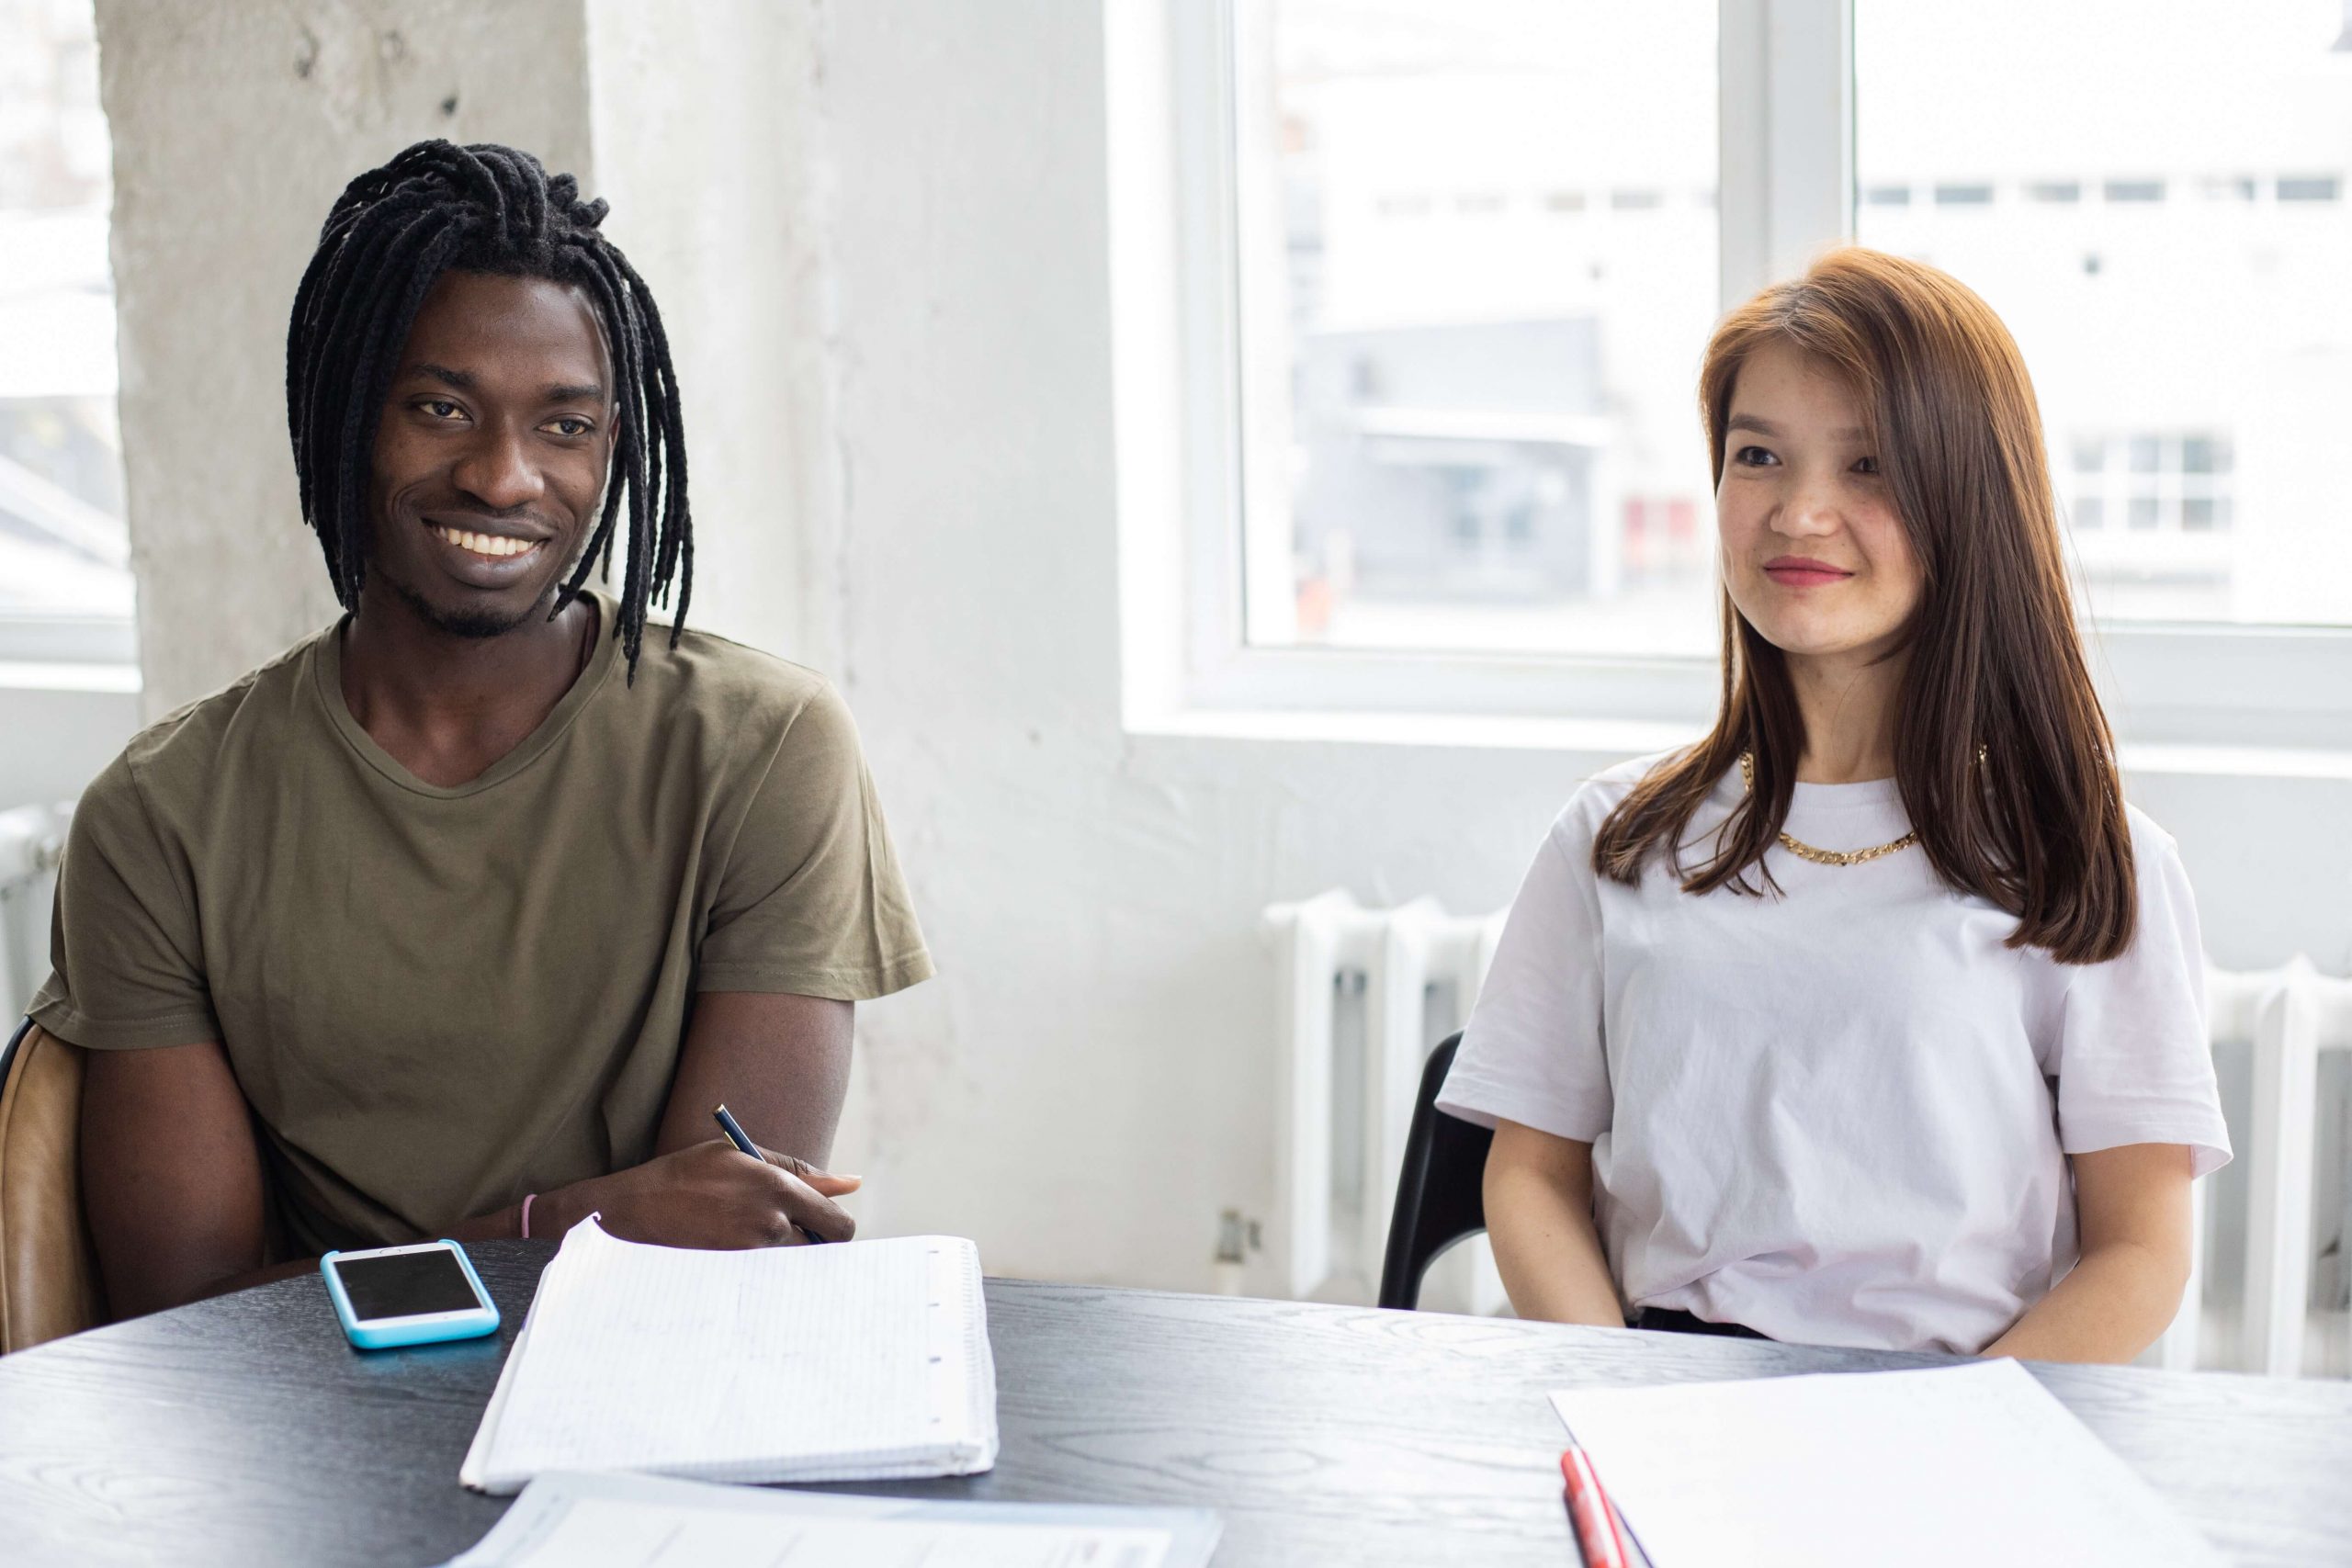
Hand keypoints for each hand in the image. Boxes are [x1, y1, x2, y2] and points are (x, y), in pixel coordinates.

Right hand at [555, 1139, 860, 1249]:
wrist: (631, 1210)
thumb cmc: (688, 1174)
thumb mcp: (740, 1157)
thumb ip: (797, 1171)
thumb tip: (851, 1183)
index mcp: (778, 1188)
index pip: (837, 1224)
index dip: (837, 1228)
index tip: (827, 1228)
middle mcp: (771, 1224)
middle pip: (823, 1250)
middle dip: (819, 1245)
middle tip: (796, 1236)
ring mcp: (750, 1254)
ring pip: (792, 1264)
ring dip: (785, 1254)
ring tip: (748, 1237)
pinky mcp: (731, 1274)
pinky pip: (764, 1277)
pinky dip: (761, 1269)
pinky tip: (732, 1251)